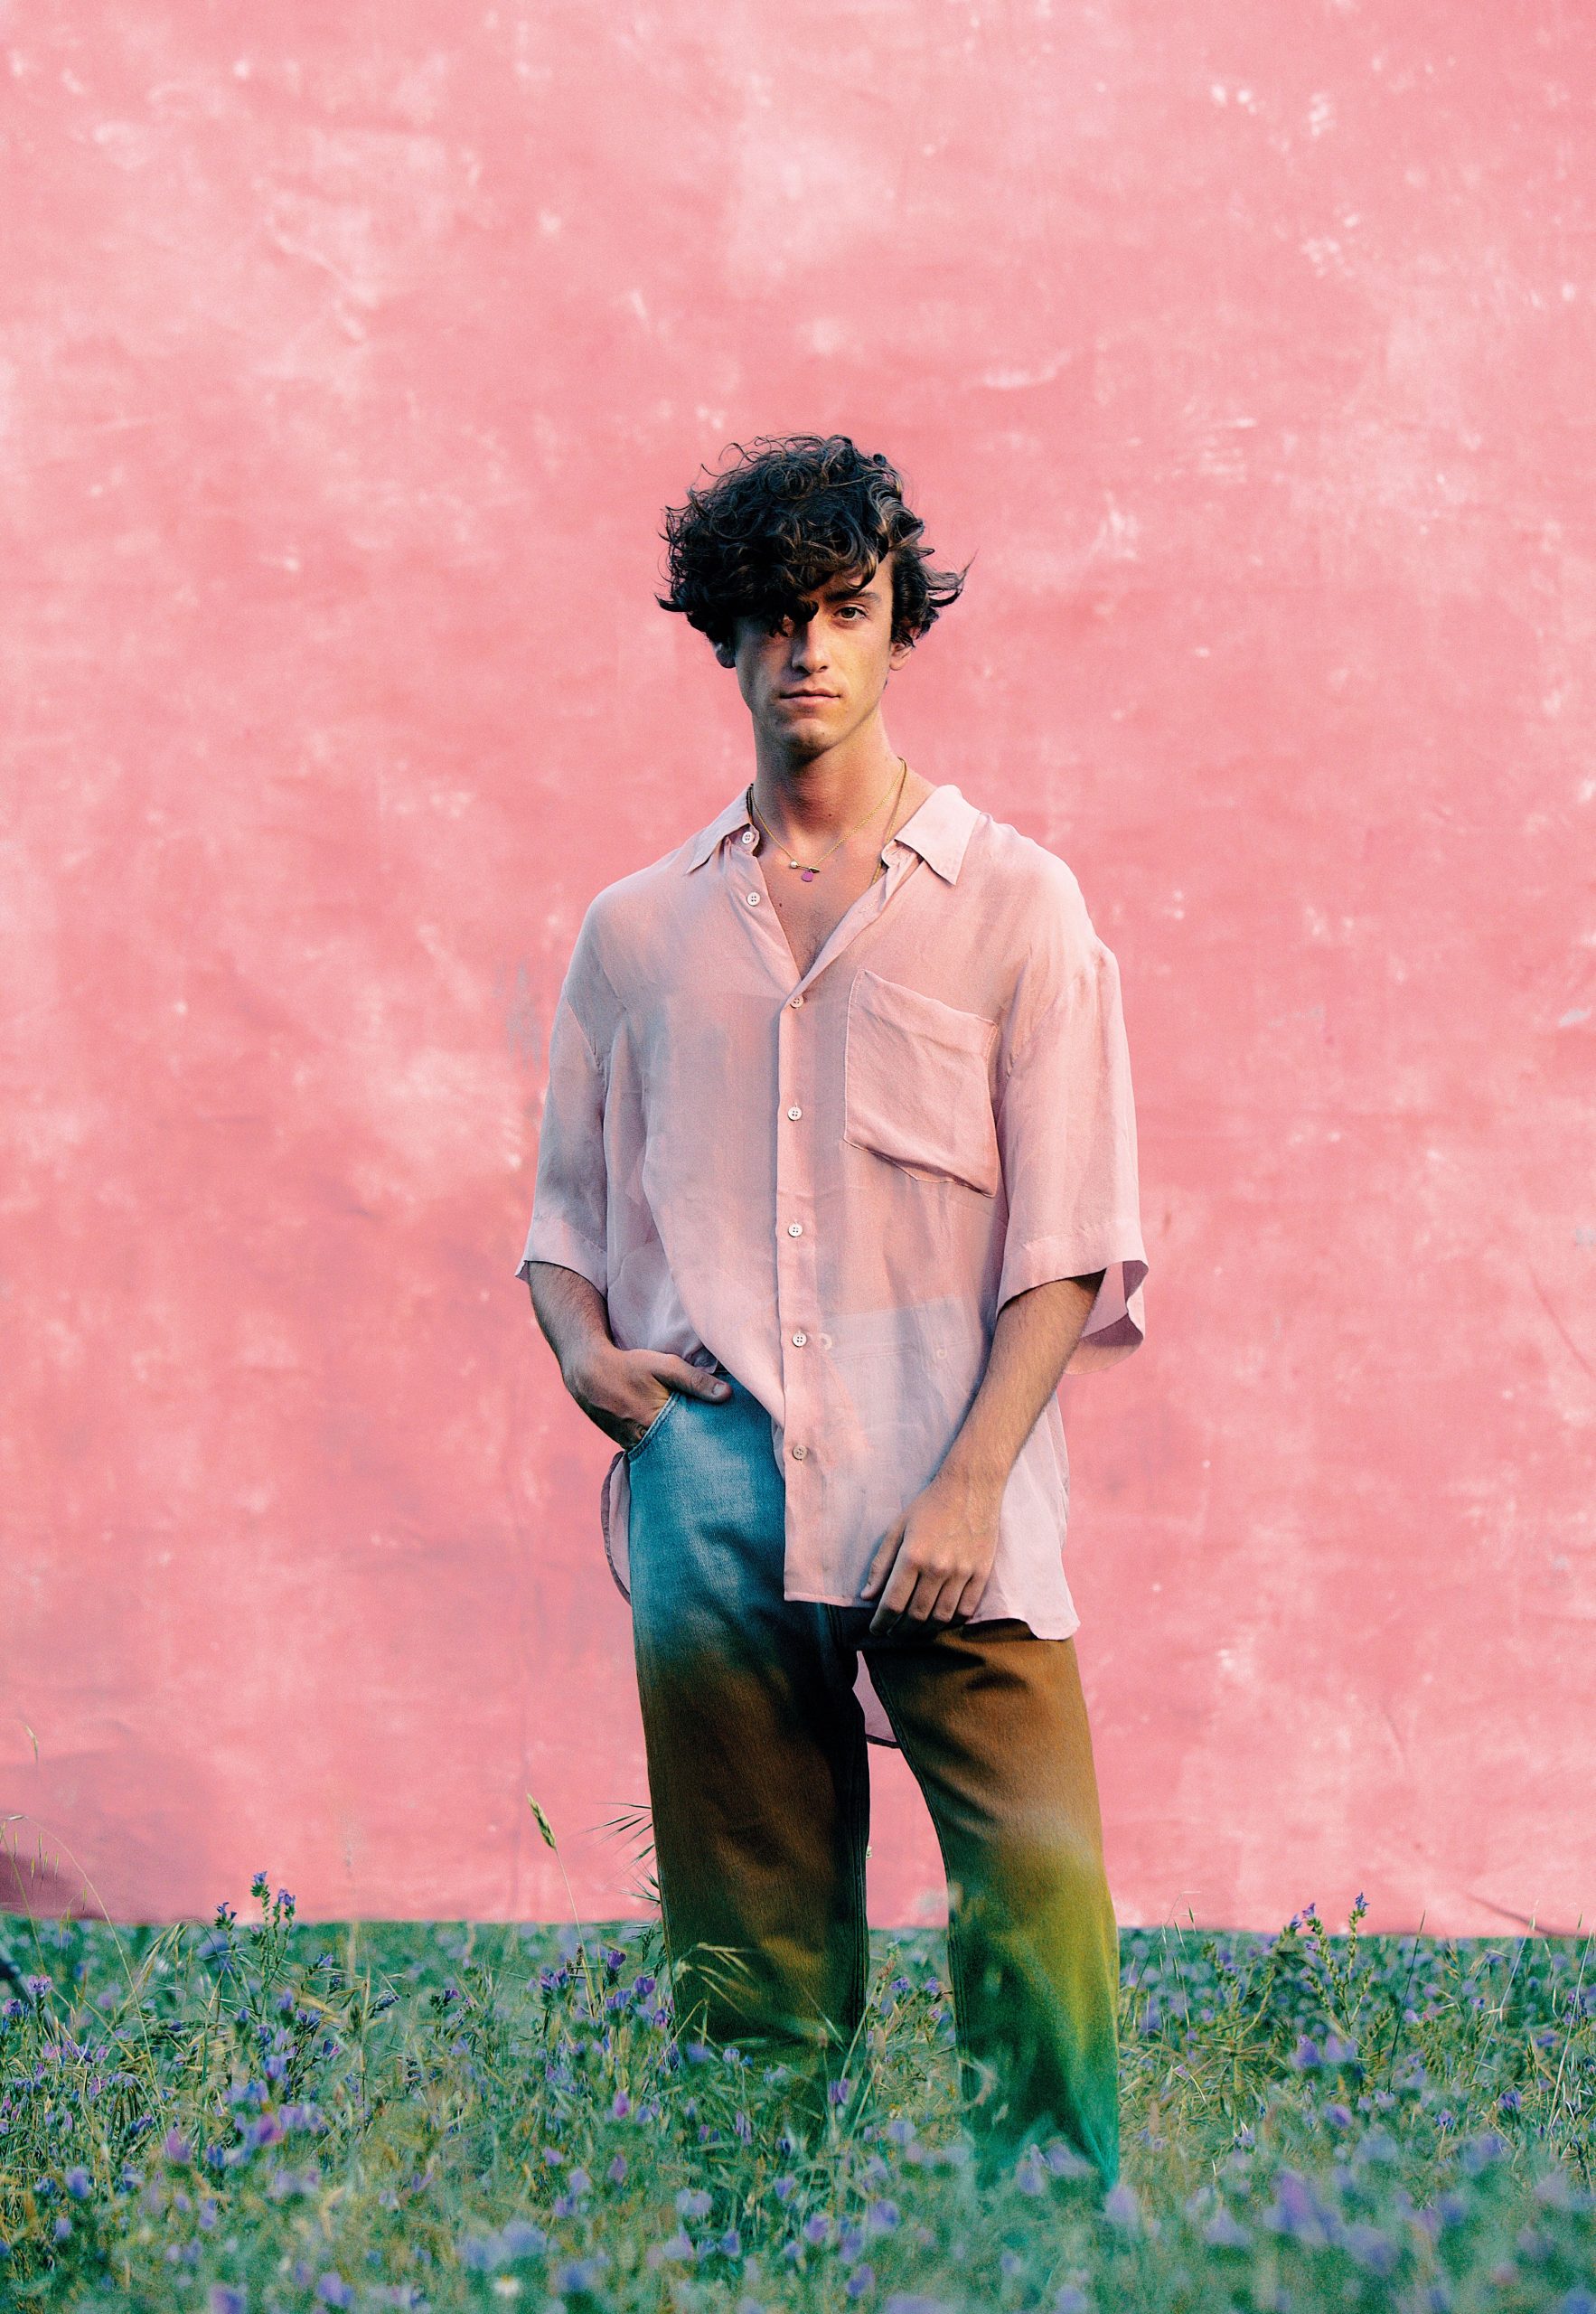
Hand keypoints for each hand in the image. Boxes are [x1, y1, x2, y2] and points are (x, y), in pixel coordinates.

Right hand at [565, 1344, 730, 1448]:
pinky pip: (647, 1450)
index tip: (723, 1448)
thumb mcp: (664, 1366)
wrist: (588, 1372)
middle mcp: (642, 1441)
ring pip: (661, 1453)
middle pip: (675, 1452)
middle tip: (714, 1455)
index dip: (705, 1445)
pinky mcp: (624, 1443)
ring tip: (696, 1451)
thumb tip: (727, 1395)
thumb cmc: (628, 1366)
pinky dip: (659, 1447)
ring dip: (675, 1450)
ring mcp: (631, 1444)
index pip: (689, 1444)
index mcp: (655, 1424)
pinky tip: (671, 1442)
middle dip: (692, 1452)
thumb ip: (695, 1380)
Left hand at [860, 1468, 1002, 1636]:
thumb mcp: (897, 1528)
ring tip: (914, 1630)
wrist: (971, 1487)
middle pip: (916, 1615)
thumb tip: (867, 1596)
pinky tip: (941, 1620)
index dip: (881, 1623)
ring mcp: (962, 1572)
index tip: (875, 1630)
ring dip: (925, 1630)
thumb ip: (881, 1564)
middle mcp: (937, 1568)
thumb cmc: (929, 1505)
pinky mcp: (981, 1573)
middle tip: (893, 1633)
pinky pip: (966, 1610)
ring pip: (941, 1617)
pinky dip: (952, 1621)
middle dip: (900, 1631)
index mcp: (912, 1556)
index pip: (893, 1603)